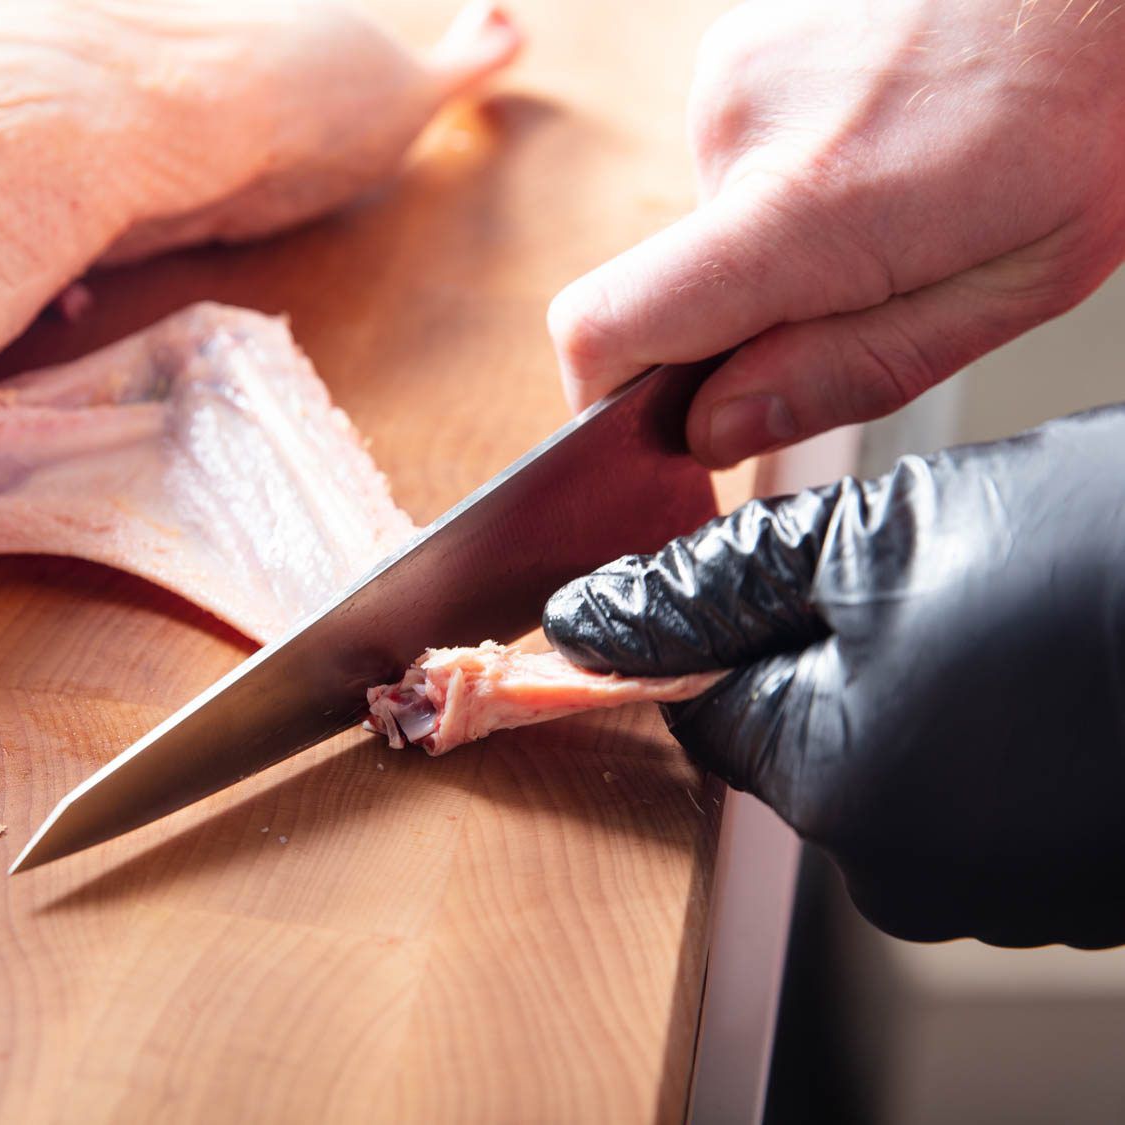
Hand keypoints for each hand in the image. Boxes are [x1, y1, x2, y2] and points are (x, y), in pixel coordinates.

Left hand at [543, 405, 1124, 947]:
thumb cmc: (1109, 556)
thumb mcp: (882, 534)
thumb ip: (712, 582)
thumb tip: (590, 618)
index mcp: (839, 781)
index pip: (704, 710)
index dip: (720, 628)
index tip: (766, 572)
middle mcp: (907, 868)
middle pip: (795, 741)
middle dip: (827, 652)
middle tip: (924, 573)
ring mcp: (997, 887)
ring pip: (888, 765)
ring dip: (912, 685)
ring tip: (1006, 613)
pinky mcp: (1066, 881)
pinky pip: (972, 796)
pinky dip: (984, 729)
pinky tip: (1047, 666)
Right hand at [548, 0, 1124, 465]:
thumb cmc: (1086, 108)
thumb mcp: (1008, 288)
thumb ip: (847, 372)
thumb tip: (716, 431)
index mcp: (806, 209)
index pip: (606, 329)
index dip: (605, 402)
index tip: (663, 428)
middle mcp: (739, 129)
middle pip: (664, 291)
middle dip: (744, 321)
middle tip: (867, 286)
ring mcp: (730, 74)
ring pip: (707, 227)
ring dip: (776, 245)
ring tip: (887, 199)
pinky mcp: (736, 48)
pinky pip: (731, 163)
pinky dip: (786, 180)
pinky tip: (874, 148)